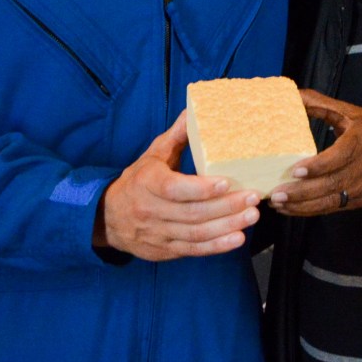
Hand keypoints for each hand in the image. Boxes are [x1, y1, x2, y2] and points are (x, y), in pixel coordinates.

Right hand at [96, 112, 259, 259]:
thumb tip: (194, 111)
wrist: (108, 217)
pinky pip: (194, 249)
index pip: (174, 189)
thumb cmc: (137, 182)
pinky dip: (217, 246)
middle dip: (226, 206)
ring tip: (251, 215)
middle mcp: (151, 210)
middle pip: (192, 213)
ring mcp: (158, 233)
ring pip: (196, 233)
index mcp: (147, 183)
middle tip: (252, 197)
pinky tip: (237, 237)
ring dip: (227, 226)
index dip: (201, 188)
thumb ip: (176, 136)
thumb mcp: (152, 156)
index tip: (225, 182)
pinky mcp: (165, 250)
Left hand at [270, 90, 361, 216]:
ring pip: (331, 200)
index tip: (296, 169)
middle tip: (277, 193)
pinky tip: (291, 208)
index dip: (319, 165)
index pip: (342, 155)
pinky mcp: (358, 200)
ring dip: (302, 205)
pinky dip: (309, 210)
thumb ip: (323, 105)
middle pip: (333, 182)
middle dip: (302, 191)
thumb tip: (294, 95)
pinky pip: (332, 208)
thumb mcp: (353, 113)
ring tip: (279, 203)